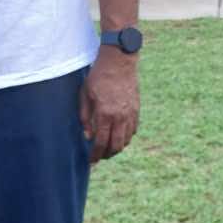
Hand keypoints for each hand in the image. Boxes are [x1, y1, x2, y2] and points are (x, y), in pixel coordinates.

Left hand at [80, 47, 138, 162]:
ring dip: (117, 147)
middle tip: (99, 156)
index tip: (91, 161)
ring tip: (108, 148)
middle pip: (116, 146)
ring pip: (126, 140)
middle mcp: (120, 116)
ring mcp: (131, 113)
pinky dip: (126, 137)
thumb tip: (87, 136)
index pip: (101, 142)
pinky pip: (133, 130)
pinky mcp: (136, 109)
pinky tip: (118, 135)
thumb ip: (85, 117)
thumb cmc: (98, 76)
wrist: (119, 61)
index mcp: (105, 113)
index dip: (95, 154)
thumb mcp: (85, 95)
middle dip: (107, 154)